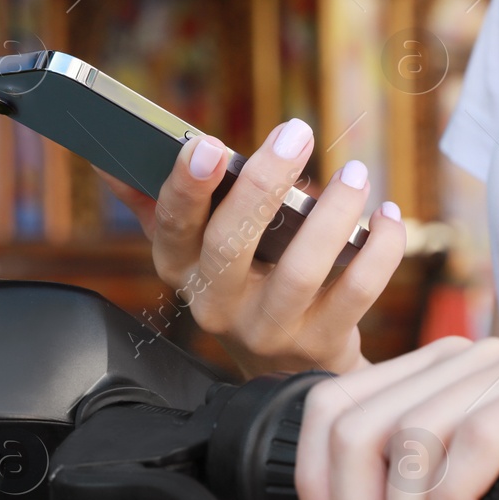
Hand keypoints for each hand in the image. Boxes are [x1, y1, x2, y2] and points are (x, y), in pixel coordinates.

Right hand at [98, 119, 405, 375]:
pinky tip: (385, 217)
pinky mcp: (320, 345)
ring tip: (354, 175)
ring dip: (332, 215)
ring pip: (300, 270)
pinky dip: (378, 250)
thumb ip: (156, 206)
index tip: (208, 143)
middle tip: (297, 132)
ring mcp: (269, 330)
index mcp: (181, 271)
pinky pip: (355, 293)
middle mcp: (217, 305)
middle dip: (263, 184)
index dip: (187, 187)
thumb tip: (112, 163)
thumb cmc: (241, 285)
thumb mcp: (194, 253)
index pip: (171, 227)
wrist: (286, 367)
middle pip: (231, 245)